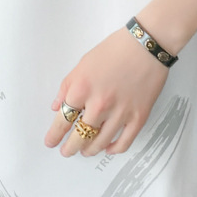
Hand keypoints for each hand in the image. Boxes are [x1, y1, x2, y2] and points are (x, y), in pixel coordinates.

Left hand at [44, 26, 169, 157]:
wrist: (145, 45)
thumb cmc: (114, 50)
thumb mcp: (82, 64)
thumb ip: (67, 87)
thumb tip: (57, 106)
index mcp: (81, 89)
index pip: (63, 120)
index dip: (55, 135)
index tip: (51, 142)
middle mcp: (99, 105)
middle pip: (80, 136)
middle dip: (70, 147)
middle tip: (67, 151)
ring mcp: (120, 113)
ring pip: (100, 142)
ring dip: (90, 150)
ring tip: (85, 151)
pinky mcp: (138, 117)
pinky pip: (124, 142)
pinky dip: (114, 149)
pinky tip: (108, 149)